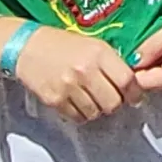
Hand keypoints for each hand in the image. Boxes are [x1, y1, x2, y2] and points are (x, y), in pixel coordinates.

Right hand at [11, 24, 136, 122]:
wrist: (27, 47)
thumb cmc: (62, 44)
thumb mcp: (92, 44)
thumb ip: (111, 63)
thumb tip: (132, 84)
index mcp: (98, 53)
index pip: (127, 80)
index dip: (135, 93)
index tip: (135, 97)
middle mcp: (85, 70)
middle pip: (113, 102)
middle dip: (115, 103)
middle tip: (110, 98)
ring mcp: (69, 87)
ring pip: (96, 113)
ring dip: (97, 109)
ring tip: (90, 98)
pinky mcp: (55, 100)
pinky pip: (78, 117)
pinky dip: (80, 113)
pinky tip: (76, 101)